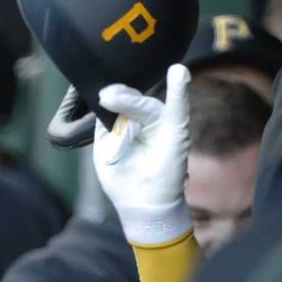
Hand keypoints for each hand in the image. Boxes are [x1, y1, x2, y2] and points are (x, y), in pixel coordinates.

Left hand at [93, 64, 192, 245]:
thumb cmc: (124, 181)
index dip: (113, 96)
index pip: (123, 102)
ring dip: (131, 101)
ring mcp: (165, 127)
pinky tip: (179, 74)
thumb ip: (106, 127)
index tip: (100, 94)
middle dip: (119, 98)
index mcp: (132, 124)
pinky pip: (179, 109)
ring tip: (112, 98)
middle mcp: (150, 122)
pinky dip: (180, 91)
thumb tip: (106, 105)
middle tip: (104, 96)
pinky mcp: (178, 134)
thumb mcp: (105, 151)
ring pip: (148, 106)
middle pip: (134, 102)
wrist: (142, 208)